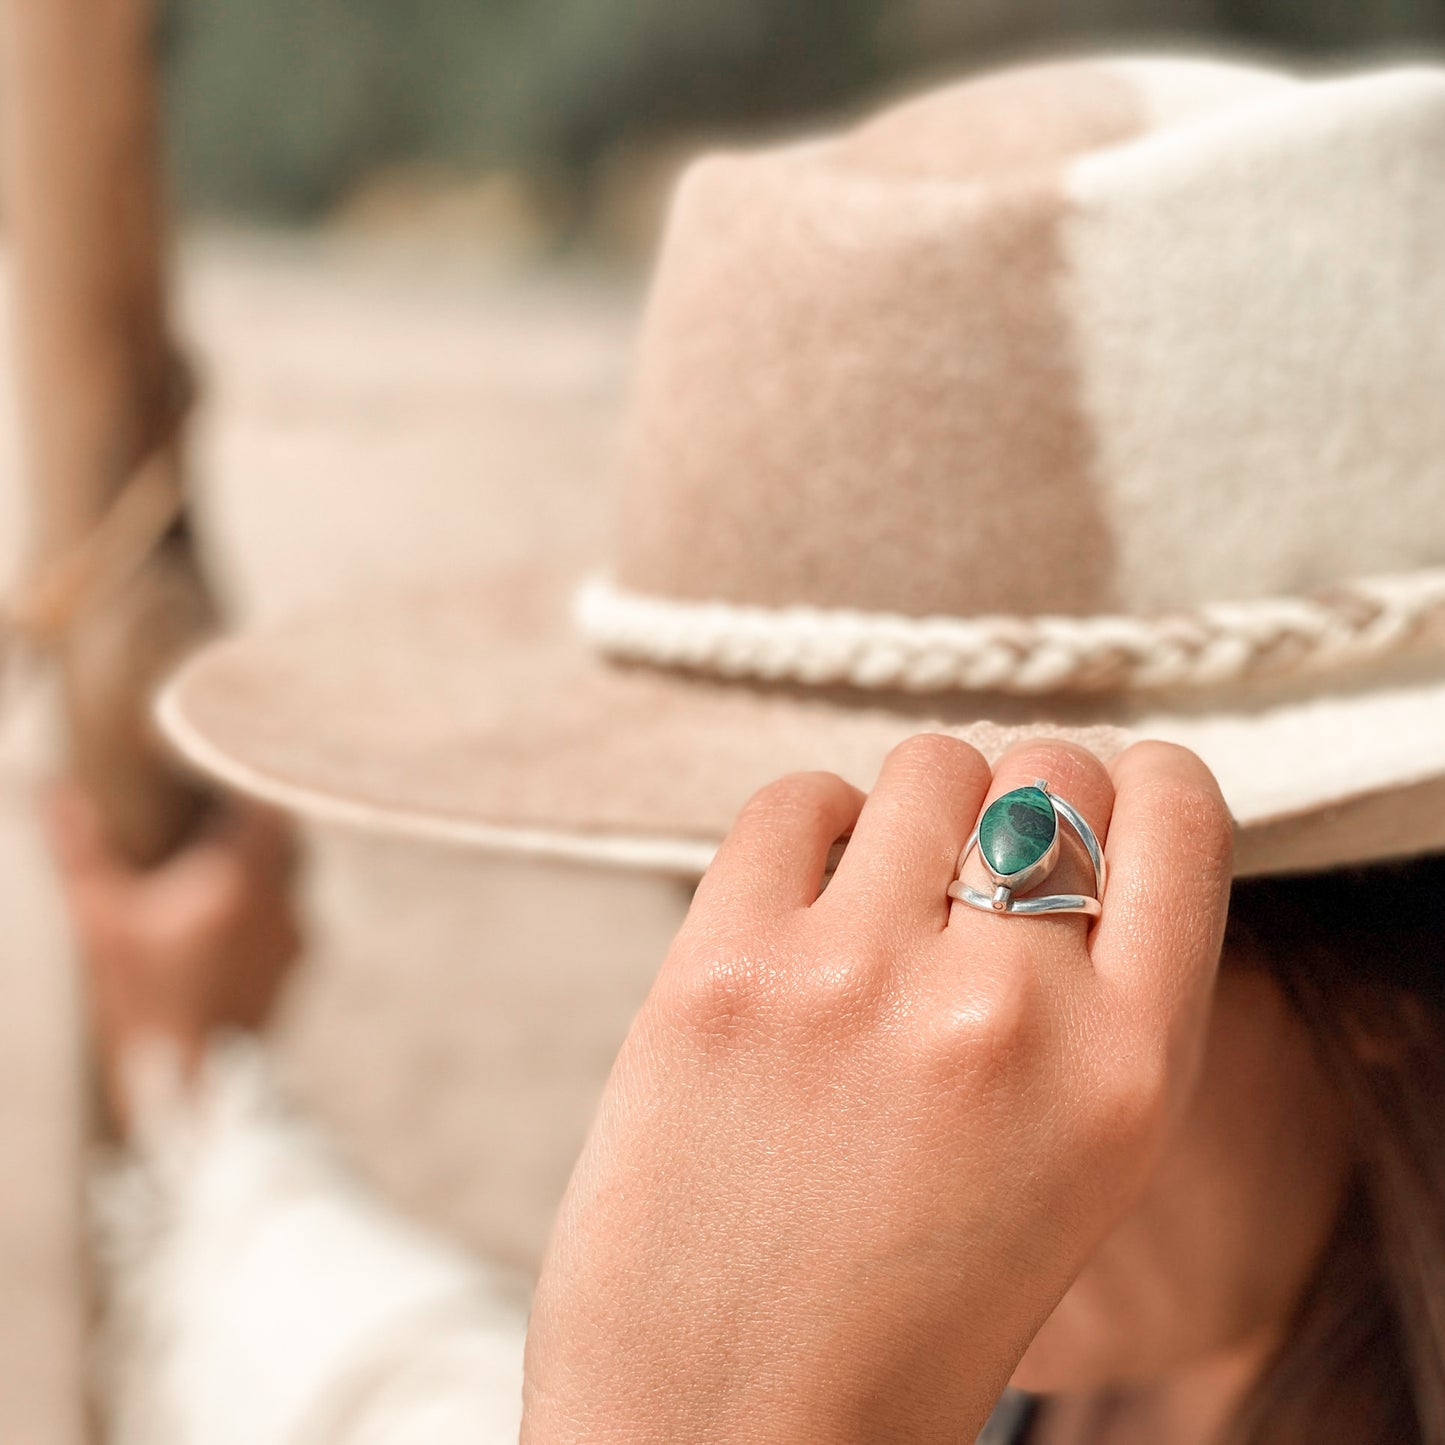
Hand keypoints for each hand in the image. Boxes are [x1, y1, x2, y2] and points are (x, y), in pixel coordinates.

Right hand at [45, 781, 301, 1129]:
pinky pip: (290, 907)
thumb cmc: (144, 1001)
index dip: (234, 780)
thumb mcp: (101, 924)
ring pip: (292, 868)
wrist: (195, 1084)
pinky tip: (223, 910)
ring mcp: (297, 932)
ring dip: (258, 855)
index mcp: (242, 877)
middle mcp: (283, 898)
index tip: (201, 776)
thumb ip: (81, 852)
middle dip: (248, 816)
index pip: (261, 801)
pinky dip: (264, 894)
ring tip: (210, 856)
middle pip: (284, 830)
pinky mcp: (298, 962)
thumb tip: (51, 790)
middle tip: (205, 810)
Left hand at [521, 735, 1233, 1443]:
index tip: (1104, 793)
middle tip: (968, 870)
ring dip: (912, 815)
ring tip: (876, 902)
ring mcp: (856, 978)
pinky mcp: (722, 965)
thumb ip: (1091, 1000)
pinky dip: (808, 829)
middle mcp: (1005, 1012)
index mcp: (1126, 1074)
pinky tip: (798, 907)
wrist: (729, 1425)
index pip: (1176, 817)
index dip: (1137, 785)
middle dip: (1019, 801)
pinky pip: (795, 799)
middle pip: (1049, 768)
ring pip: (928, 767)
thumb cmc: (907, 1306)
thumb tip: (1061, 826)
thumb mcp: (1074, 1168)